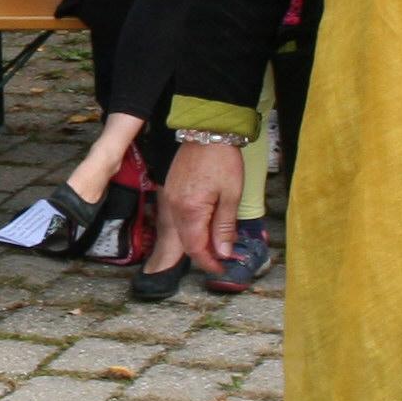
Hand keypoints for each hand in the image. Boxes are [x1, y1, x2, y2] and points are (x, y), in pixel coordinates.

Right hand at [161, 139, 244, 272]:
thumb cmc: (222, 161)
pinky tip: (206, 224)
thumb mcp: (231, 195)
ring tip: (217, 242)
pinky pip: (179, 218)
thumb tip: (223, 253)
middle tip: (222, 258)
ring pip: (182, 231)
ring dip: (198, 241)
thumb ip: (224, 227)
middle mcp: (175, 208)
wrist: (207, 132)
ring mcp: (170, 199)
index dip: (208, 263)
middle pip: (186, 242)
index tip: (221, 268)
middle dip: (204, 254)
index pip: (196, 248)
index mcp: (190, 211)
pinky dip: (192, 227)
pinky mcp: (171, 191)